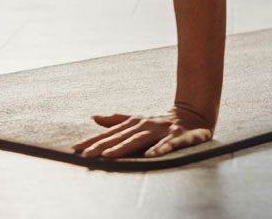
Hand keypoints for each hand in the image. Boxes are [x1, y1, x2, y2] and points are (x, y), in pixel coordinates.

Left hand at [73, 105, 212, 158]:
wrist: (195, 114)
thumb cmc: (161, 122)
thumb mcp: (138, 120)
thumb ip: (116, 120)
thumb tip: (93, 117)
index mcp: (136, 122)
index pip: (111, 133)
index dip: (94, 140)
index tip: (75, 148)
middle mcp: (146, 125)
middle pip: (121, 136)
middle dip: (103, 145)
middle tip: (86, 155)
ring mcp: (162, 130)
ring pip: (140, 140)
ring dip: (124, 147)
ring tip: (108, 155)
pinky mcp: (179, 137)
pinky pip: (169, 145)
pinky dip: (159, 149)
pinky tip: (150, 156)